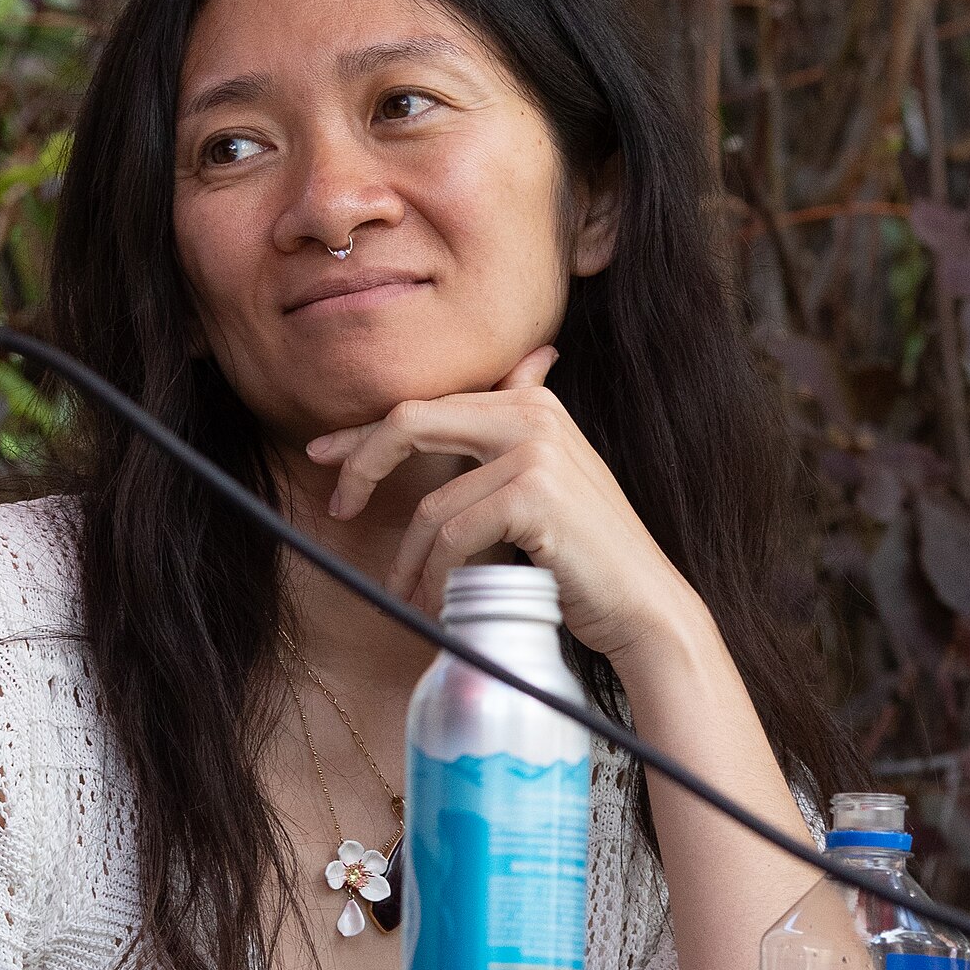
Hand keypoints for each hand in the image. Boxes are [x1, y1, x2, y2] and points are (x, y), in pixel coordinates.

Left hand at [306, 347, 704, 662]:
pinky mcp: (533, 495)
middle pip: (411, 423)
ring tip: (405, 592)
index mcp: (531, 403)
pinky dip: (436, 576)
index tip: (326, 456)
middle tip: (337, 507)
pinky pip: (452, 537)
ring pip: (431, 505)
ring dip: (408, 559)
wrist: (642, 604)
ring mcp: (535, 451)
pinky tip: (437, 601)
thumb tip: (528, 366)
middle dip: (361, 463)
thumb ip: (520, 432)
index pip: (428, 406)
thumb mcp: (549, 481)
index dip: (369, 431)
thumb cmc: (585, 554)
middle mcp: (532, 414)